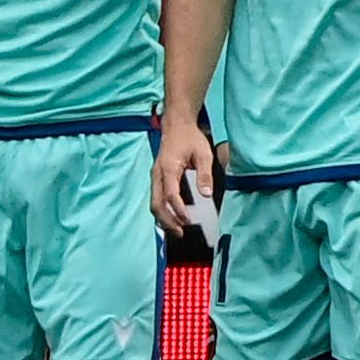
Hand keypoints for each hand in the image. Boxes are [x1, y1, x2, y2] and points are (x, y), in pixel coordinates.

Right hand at [152, 121, 212, 238]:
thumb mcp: (203, 154)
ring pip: (154, 203)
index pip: (170, 194)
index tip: (189, 220)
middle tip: (181, 233)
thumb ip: (204, 174)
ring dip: (164, 218)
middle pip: (156, 203)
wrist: (176, 126)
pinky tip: (173, 218)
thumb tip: (206, 194)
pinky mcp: (157, 179)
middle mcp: (157, 175)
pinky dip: (163, 211)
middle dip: (167, 220)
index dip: (178, 209)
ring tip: (177, 230)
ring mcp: (155, 177)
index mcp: (168, 168)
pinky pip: (157, 198)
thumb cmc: (190, 138)